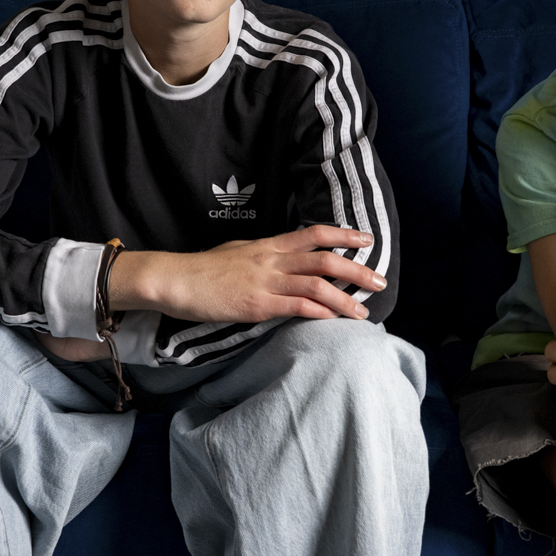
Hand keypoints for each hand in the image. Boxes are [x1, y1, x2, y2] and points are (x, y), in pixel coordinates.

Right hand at [112, 226, 384, 323]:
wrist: (176, 279)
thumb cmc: (203, 269)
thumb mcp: (239, 253)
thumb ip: (264, 258)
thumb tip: (282, 263)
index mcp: (269, 245)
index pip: (314, 234)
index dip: (344, 234)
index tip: (367, 239)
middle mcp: (272, 259)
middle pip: (325, 260)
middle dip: (356, 271)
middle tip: (379, 282)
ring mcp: (265, 282)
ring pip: (316, 286)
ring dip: (344, 300)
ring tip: (362, 313)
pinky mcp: (256, 305)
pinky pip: (295, 307)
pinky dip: (318, 313)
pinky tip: (332, 320)